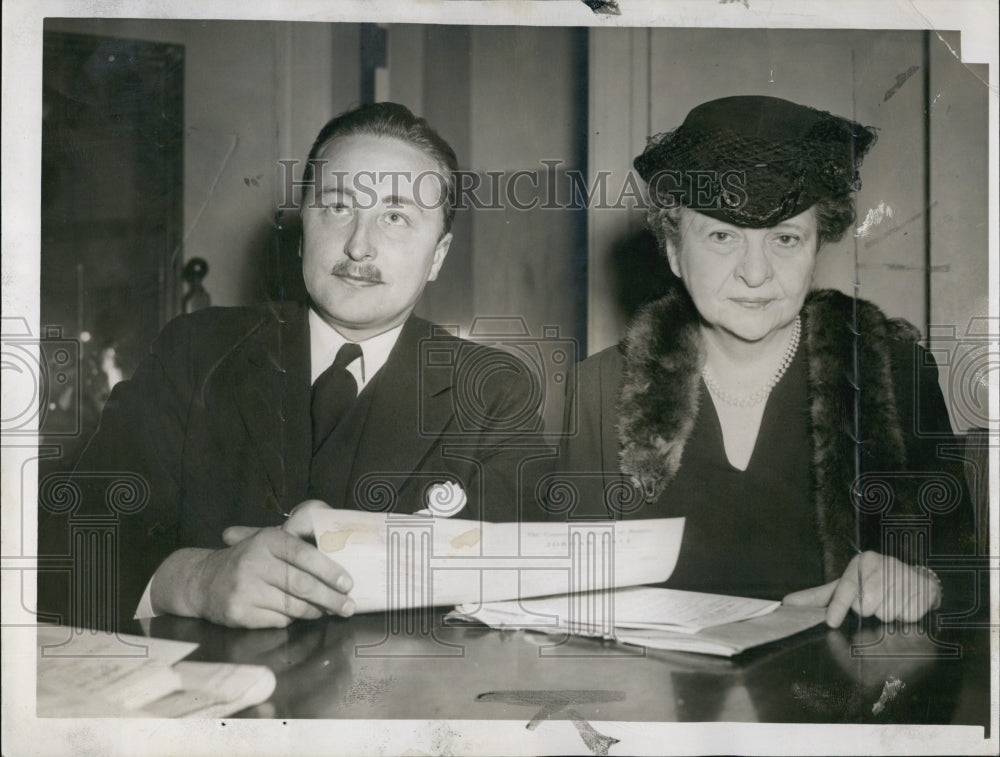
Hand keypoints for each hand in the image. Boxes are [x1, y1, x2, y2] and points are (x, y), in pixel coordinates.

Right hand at [152, 500, 354, 628]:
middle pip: (302, 584)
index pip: (304, 555)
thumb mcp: (268, 542)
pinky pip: (278, 620)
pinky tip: (299, 615)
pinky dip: (293, 619)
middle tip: (347, 606)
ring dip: (316, 611)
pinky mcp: (239, 612)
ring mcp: (244, 588)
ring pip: (293, 606)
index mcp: (267, 540)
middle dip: (330, 598)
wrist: (203, 581)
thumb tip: (340, 547)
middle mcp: (254, 562)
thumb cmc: (248, 560)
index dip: (329, 570)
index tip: (348, 583)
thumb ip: (298, 543)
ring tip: (329, 611)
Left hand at [782, 551, 940, 627]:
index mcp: (863, 561)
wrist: (916, 580)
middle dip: (868, 610)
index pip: (847, 586)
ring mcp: (905, 576)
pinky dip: (904, 617)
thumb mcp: (846, 585)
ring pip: (886, 613)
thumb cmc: (873, 583)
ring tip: (890, 601)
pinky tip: (905, 604)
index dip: (838, 606)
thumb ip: (818, 597)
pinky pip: (906, 617)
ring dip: (886, 614)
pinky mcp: (923, 590)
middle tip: (875, 601)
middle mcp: (884, 564)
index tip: (831, 622)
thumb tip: (788, 603)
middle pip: (866, 605)